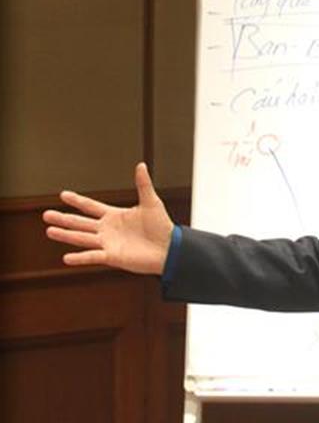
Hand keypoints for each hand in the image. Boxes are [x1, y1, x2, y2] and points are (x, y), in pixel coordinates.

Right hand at [43, 163, 173, 275]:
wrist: (169, 249)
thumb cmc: (161, 226)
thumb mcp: (150, 202)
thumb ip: (143, 184)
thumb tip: (141, 164)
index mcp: (114, 215)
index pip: (91, 206)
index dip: (77, 200)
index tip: (62, 194)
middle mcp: (107, 229)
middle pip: (80, 222)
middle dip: (63, 218)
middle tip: (45, 215)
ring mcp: (108, 243)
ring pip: (82, 238)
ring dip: (66, 235)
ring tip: (49, 231)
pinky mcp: (112, 256)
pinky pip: (93, 256)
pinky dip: (80, 258)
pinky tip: (66, 258)